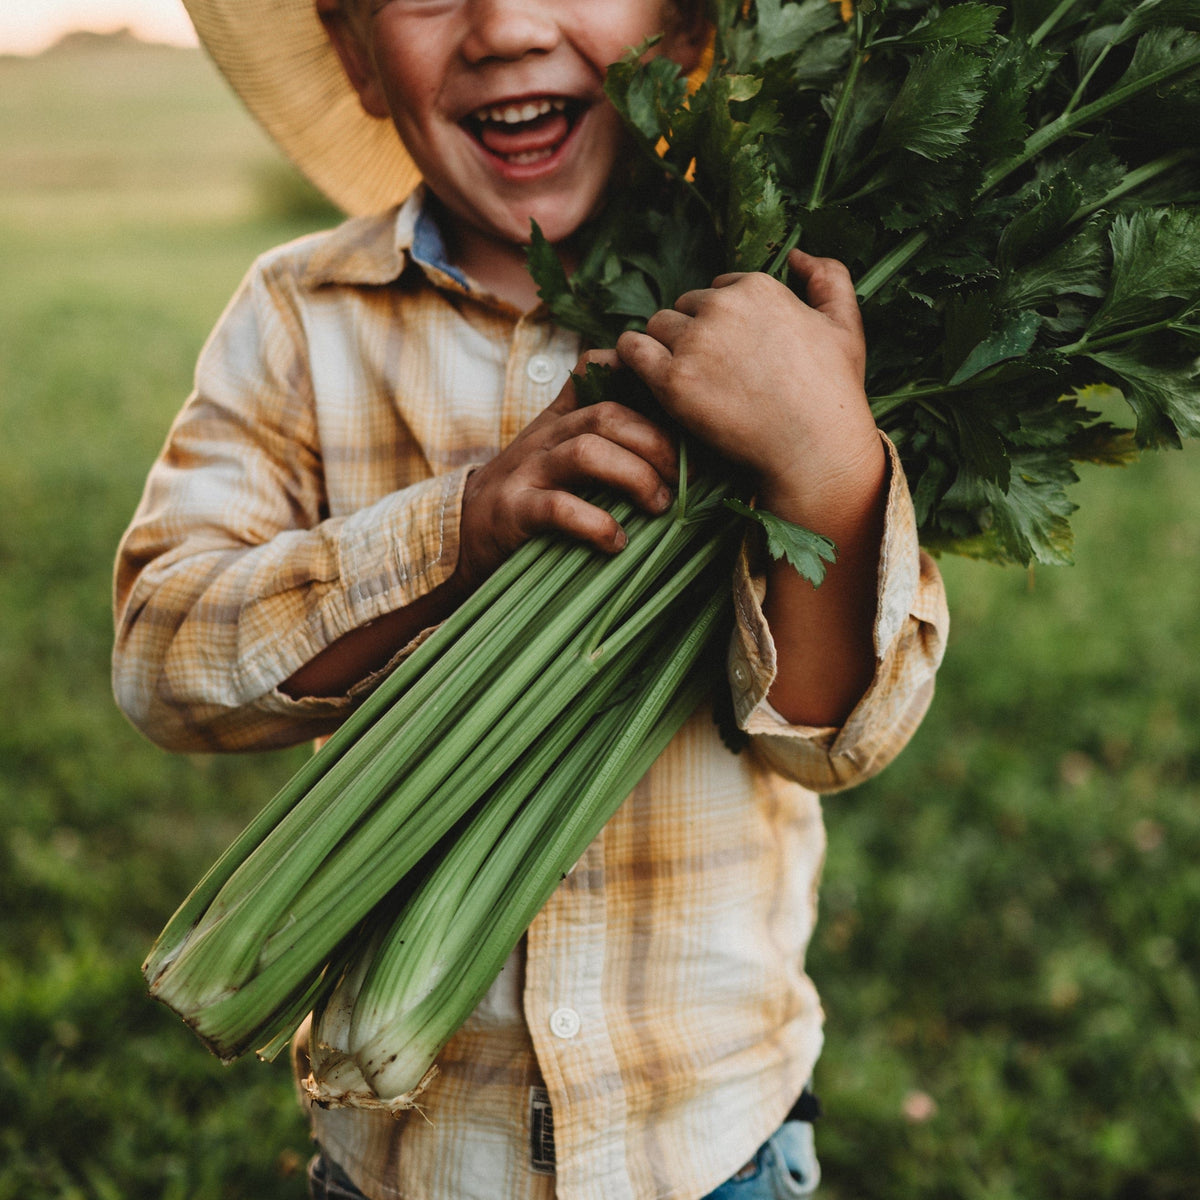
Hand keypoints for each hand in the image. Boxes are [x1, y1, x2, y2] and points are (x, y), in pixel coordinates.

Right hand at [454, 350, 678, 588]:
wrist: (462, 533)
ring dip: (636, 477)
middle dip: (656, 442)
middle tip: (686, 476)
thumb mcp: (559, 455)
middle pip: (607, 414)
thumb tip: (675, 442)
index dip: (637, 374)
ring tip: (660, 505)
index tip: (678, 405)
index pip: (594, 372)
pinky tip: (617, 542)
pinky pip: (560, 508)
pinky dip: (596, 524)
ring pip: (587, 452)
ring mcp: (527, 472)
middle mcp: (544, 437)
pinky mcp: (514, 511)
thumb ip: (602, 439)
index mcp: (558, 418)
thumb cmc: (528, 497)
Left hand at [615, 249, 878, 518]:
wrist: (814, 448)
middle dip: (691, 333)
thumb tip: (799, 254)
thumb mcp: (846, 324)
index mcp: (757, 287)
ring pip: (657, 326)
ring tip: (682, 379)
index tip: (731, 353)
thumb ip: (829, 277)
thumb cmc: (833, 393)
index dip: (721, 322)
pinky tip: (642, 374)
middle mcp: (722, 306)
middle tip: (708, 372)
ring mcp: (694, 342)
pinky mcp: (672, 379)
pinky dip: (632, 358)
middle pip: (684, 307)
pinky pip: (632, 350)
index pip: (718, 290)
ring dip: (663, 347)